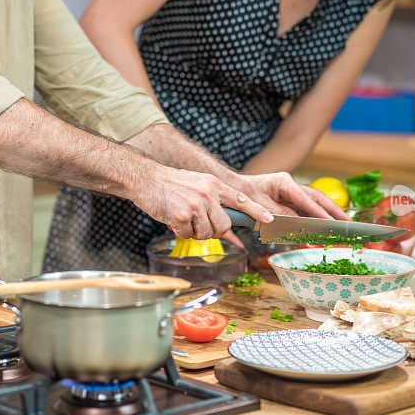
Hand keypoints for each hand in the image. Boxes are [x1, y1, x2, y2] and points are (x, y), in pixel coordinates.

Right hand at [130, 166, 273, 239]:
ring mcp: (195, 204)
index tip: (268, 219)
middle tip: (199, 225)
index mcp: (214, 184)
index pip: (241, 198)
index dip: (255, 211)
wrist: (146, 179)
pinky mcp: (182, 214)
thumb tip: (225, 220)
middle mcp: (208, 193)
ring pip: (207, 233)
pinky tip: (172, 219)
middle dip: (214, 231)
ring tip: (183, 219)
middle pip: (224, 225)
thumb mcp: (198, 183)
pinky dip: (180, 232)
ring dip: (195, 232)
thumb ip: (213, 198)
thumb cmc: (170, 184)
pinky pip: (188, 235)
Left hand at [227, 172, 350, 219]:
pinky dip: (318, 217)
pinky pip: (308, 208)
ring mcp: (292, 191)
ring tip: (344, 224)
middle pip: (317, 197)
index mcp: (283, 182)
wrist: (236, 189)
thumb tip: (297, 224)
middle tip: (349, 222)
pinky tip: (327, 226)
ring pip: (316, 202)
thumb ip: (278, 215)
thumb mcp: (259, 206)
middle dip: (334, 210)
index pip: (305, 199)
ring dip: (330, 213)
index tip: (330, 223)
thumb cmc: (245, 195)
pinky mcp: (291, 198)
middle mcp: (291, 184)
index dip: (319, 212)